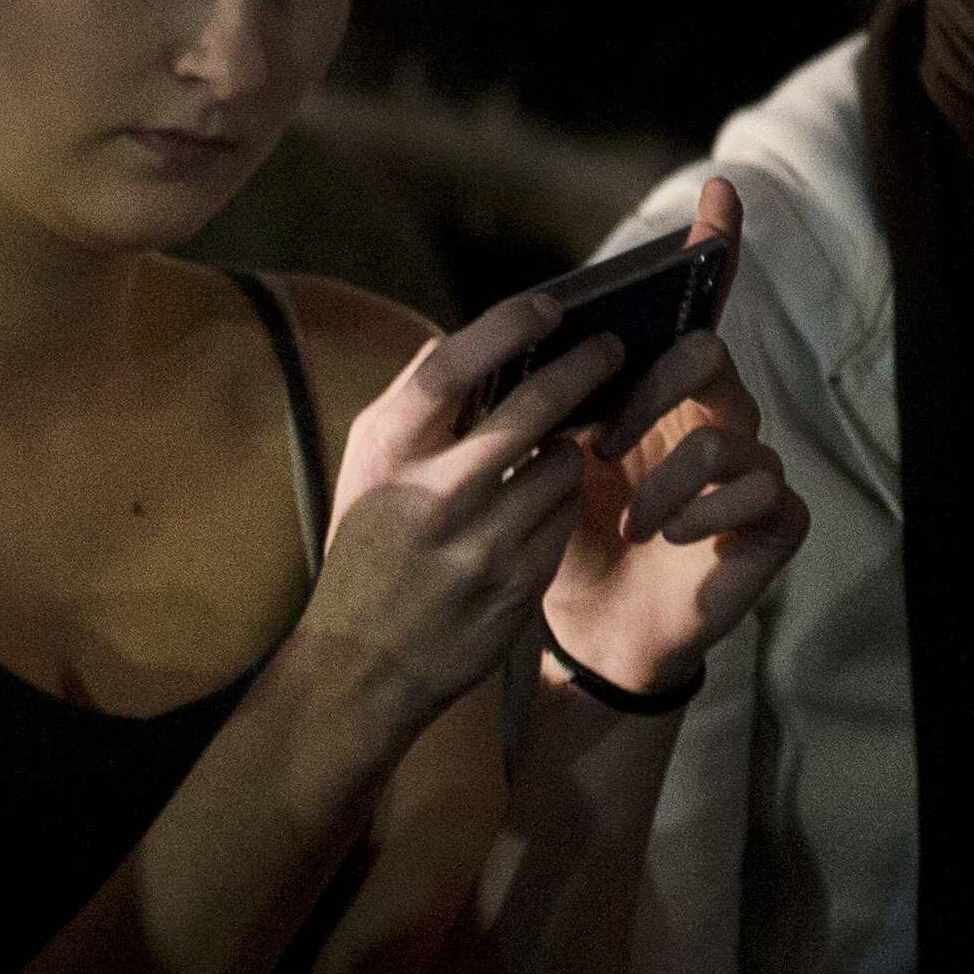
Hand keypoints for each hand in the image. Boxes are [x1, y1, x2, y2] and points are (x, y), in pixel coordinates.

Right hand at [289, 284, 631, 759]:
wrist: (361, 669)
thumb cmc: (365, 556)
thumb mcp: (364, 478)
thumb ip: (410, 411)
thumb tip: (464, 340)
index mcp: (385, 458)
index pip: (450, 368)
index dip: (507, 326)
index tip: (550, 305)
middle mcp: (433, 495)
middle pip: (531, 408)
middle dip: (582, 368)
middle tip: (612, 348)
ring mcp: (483, 543)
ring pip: (563, 464)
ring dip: (570, 448)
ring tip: (557, 450)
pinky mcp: (520, 583)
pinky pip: (566, 516)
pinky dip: (563, 501)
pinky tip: (544, 505)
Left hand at [540, 180, 806, 694]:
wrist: (592, 628)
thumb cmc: (568, 537)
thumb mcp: (541, 466)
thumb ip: (542, 405)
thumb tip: (508, 342)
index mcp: (661, 388)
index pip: (694, 306)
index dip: (713, 247)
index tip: (716, 191)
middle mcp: (716, 413)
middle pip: (706, 354)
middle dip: (652, 389)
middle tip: (598, 443)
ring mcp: (754, 463)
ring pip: (729, 436)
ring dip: (667, 481)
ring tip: (630, 523)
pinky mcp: (777, 519)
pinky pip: (763, 493)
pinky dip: (706, 517)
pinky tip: (670, 543)